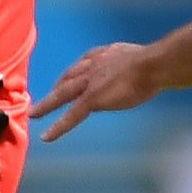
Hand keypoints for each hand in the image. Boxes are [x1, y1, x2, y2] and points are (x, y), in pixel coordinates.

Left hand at [31, 43, 161, 141]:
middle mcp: (92, 65)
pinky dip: (58, 127)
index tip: (68, 77)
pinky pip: (71, 116)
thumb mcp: (139, 57)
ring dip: (47, 105)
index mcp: (104, 54)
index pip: (84, 62)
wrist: (154, 64)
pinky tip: (47, 137)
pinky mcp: (92, 99)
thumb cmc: (157, 62)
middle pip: (68, 77)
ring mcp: (90, 83)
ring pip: (62, 95)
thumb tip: (136, 71)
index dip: (74, 72)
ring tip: (34, 114)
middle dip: (56, 87)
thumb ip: (130, 64)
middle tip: (45, 96)